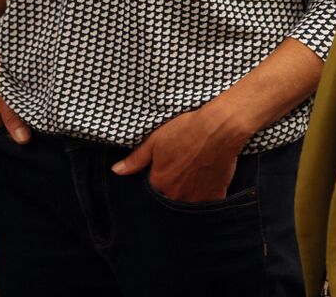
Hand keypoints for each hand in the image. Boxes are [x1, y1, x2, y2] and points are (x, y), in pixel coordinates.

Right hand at [0, 31, 29, 139]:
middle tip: (32, 114)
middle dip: (17, 127)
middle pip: (2, 134)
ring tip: (20, 103)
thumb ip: (11, 116)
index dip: (24, 137)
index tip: (37, 128)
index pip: (8, 143)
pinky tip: (6, 97)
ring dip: (8, 116)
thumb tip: (23, 140)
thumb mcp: (1, 90)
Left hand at [109, 104, 250, 202]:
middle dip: (171, 194)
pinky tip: (206, 188)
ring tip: (192, 183)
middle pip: (169, 201)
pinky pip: (208, 206)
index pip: (151, 193)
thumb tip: (116, 171)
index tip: (162, 176)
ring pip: (187, 206)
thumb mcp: (156, 140)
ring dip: (187, 199)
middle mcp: (176, 195)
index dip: (156, 185)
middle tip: (179, 177)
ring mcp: (196, 199)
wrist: (219, 128)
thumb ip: (136, 159)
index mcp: (159, 182)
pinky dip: (206, 201)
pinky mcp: (215, 196)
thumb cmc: (186, 130)